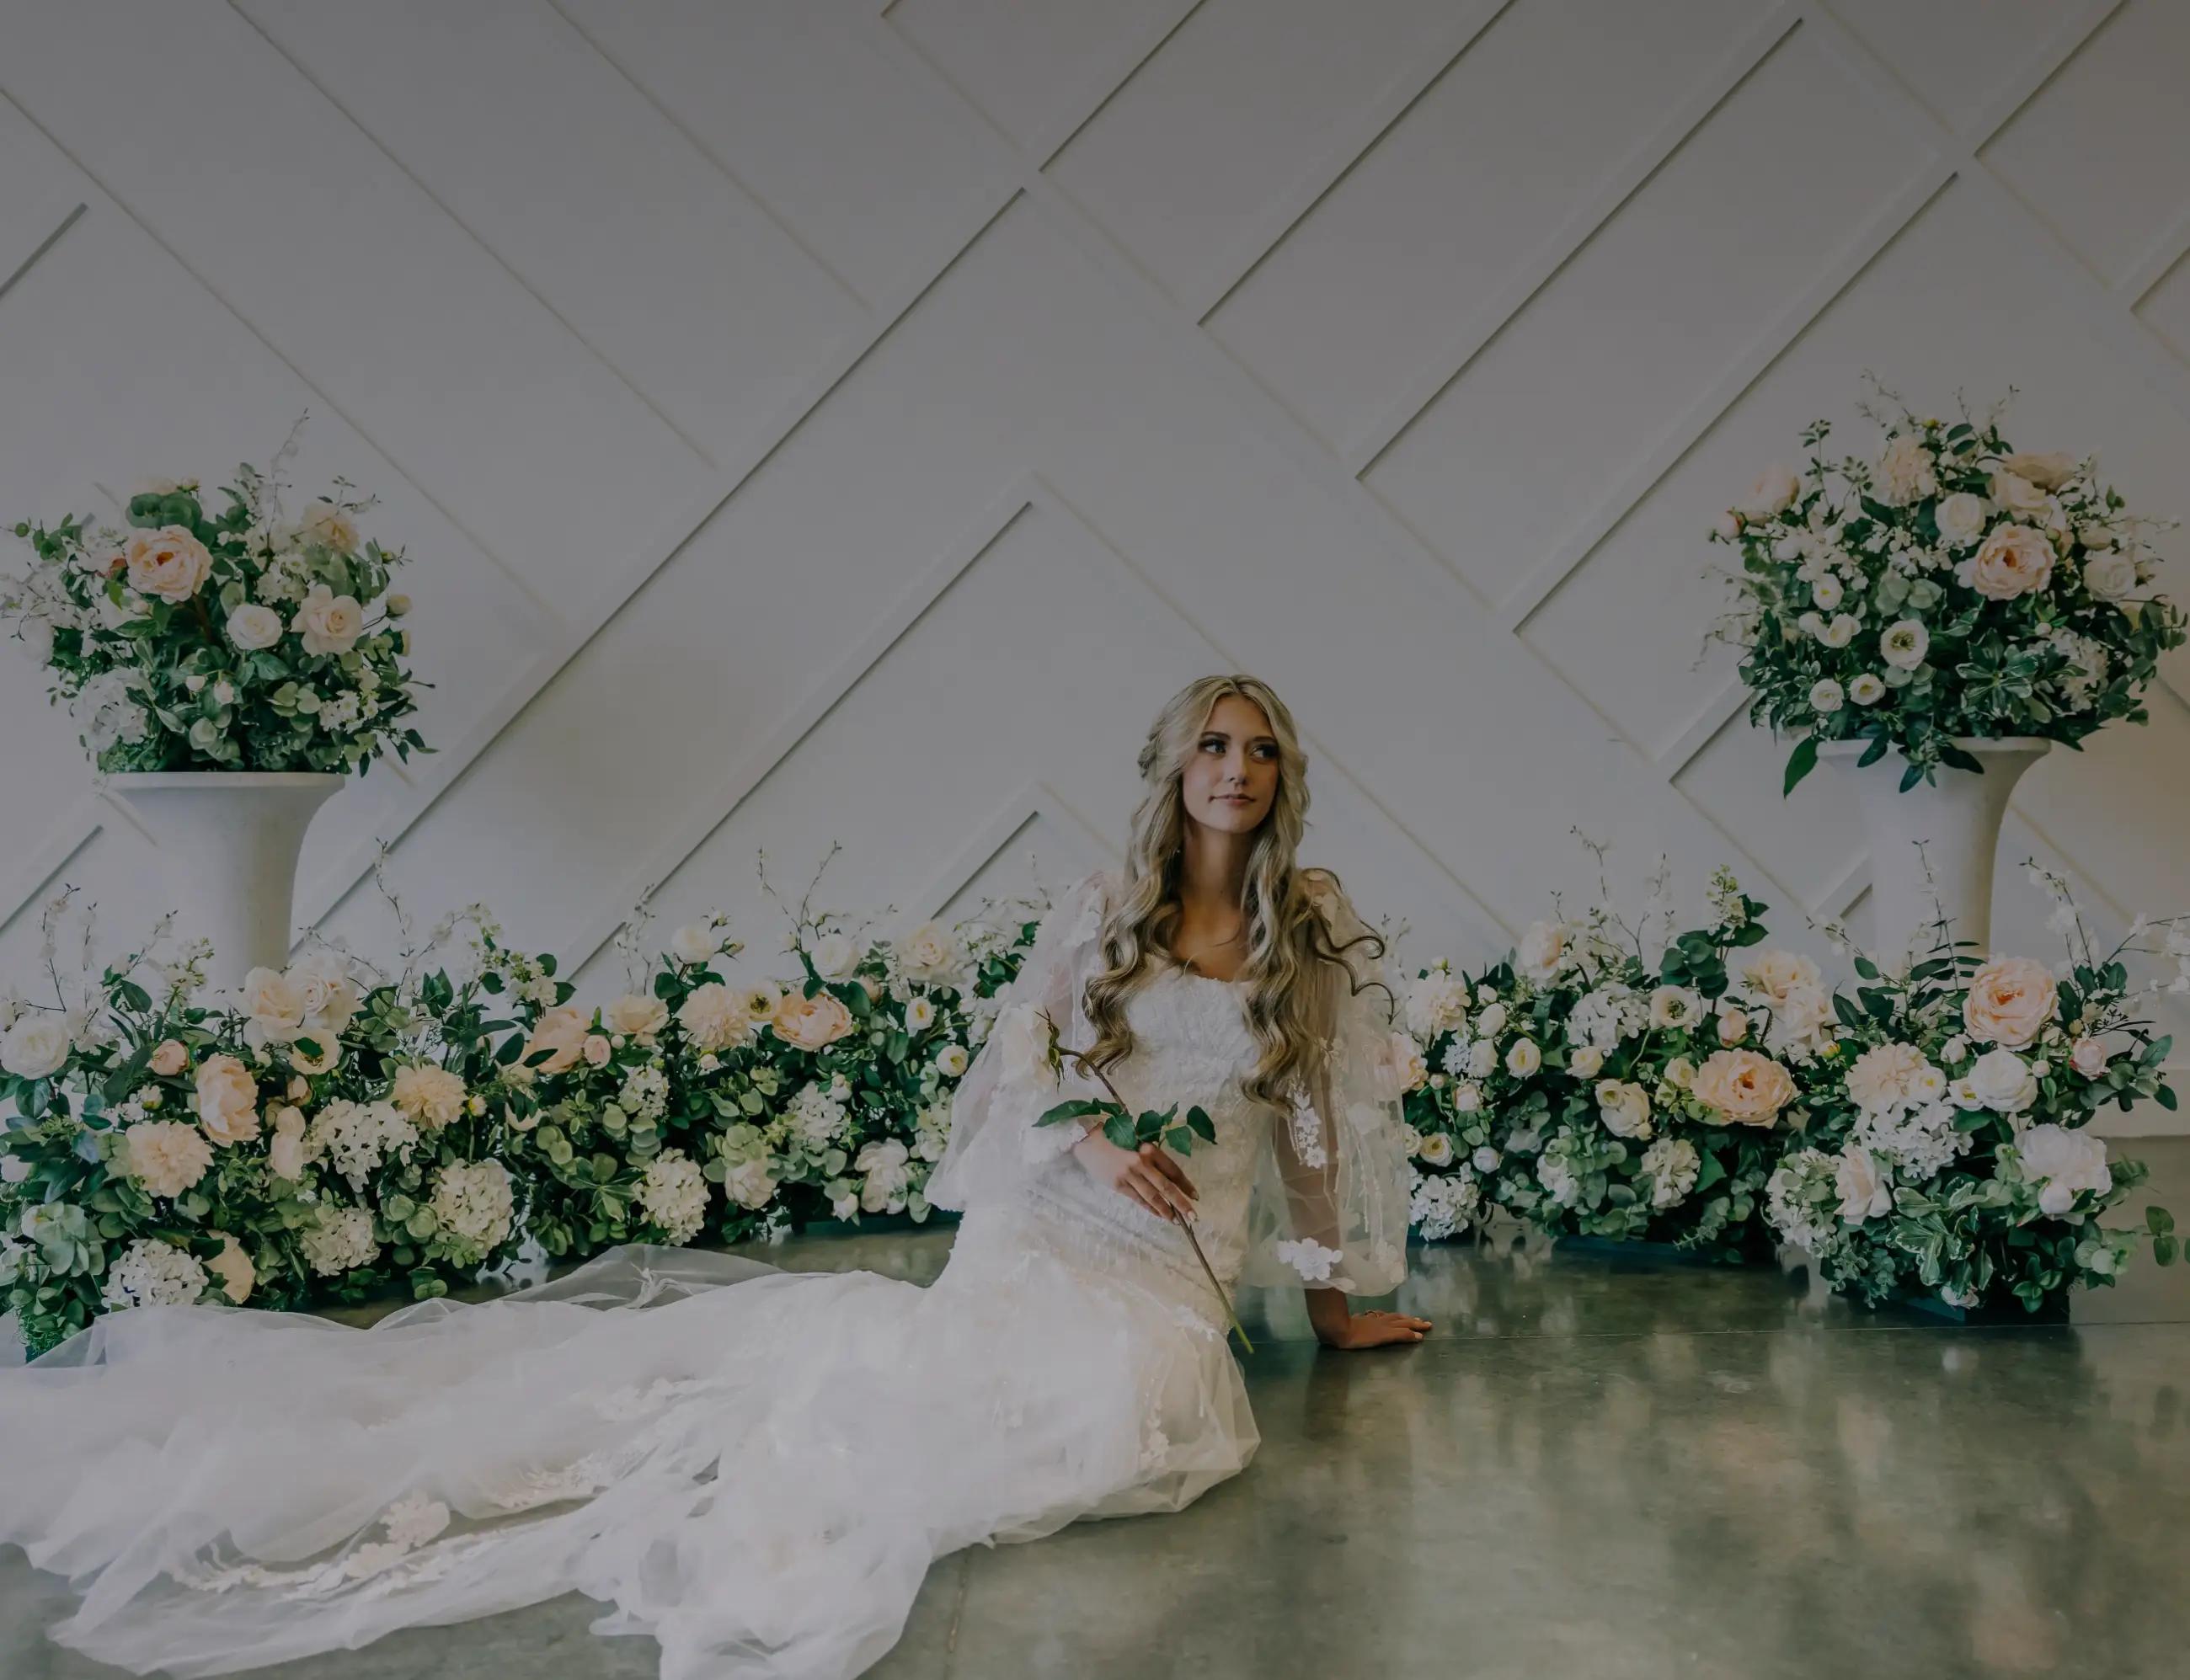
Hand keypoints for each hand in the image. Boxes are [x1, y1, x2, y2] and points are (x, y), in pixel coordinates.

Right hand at [1071, 1133, 1198, 1221]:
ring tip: (1176, 1220)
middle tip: (1193, 1216)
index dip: (1185, 1184)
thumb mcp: (1137, 1142)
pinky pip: (1138, 1199)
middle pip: (1166, 1186)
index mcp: (1149, 1149)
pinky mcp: (1118, 1185)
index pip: (1173, 1170)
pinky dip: (1150, 1208)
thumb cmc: (1114, 1137)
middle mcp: (1141, 1162)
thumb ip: (1151, 1157)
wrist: (1088, 1139)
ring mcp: (1129, 1175)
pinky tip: (1159, 1214)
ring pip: (1153, 1196)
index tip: (1195, 1196)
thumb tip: (1168, 1178)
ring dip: (1166, 1210)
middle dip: (1181, 1203)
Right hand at [1316, 1308, 1431, 1350]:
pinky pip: (1402, 1334)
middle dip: (1412, 1320)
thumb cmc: (1338, 1325)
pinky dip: (1411, 1335)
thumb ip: (1355, 1320)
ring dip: (1416, 1324)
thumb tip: (1354, 1319)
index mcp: (1370, 1318)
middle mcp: (1379, 1320)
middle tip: (1424, 1321)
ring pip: (1404, 1324)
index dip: (1400, 1317)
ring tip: (1427, 1326)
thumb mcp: (1348, 1321)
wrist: (1338, 1329)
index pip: (1388, 1316)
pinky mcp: (1385, 1335)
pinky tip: (1420, 1338)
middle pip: (1399, 1318)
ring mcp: (1383, 1327)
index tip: (1409, 1318)